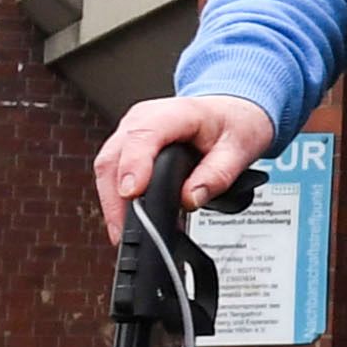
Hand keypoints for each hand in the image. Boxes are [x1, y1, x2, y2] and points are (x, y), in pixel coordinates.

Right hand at [94, 93, 276, 246]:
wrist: (230, 113)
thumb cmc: (232, 125)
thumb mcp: (239, 149)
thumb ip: (218, 175)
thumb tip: (190, 198)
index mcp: (174, 113)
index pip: (143, 136)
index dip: (134, 166)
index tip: (132, 194)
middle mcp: (144, 118)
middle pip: (114, 157)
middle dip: (115, 198)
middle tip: (126, 233)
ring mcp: (130, 132)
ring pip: (107, 167)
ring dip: (112, 202)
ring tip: (126, 233)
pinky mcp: (126, 147)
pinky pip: (112, 172)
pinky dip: (116, 198)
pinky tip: (128, 220)